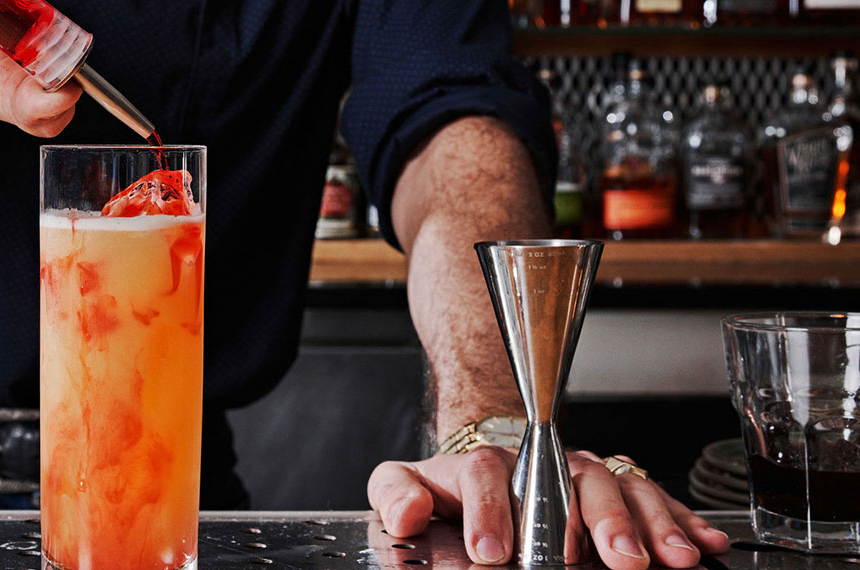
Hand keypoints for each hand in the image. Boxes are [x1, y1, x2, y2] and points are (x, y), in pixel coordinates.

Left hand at [368, 447, 729, 569]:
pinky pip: (655, 499)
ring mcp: (582, 474)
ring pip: (620, 489)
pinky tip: (702, 543)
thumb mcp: (405, 483)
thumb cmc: (449, 487)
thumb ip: (395, 494)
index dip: (489, 513)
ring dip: (647, 524)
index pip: (486, 478)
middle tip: (607, 555)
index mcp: (484, 465)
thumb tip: (406, 514)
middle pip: (570, 481)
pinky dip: (682, 520)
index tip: (490, 553)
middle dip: (593, 520)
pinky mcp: (615, 491)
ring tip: (667, 556)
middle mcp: (541, 464)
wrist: (484, 465)